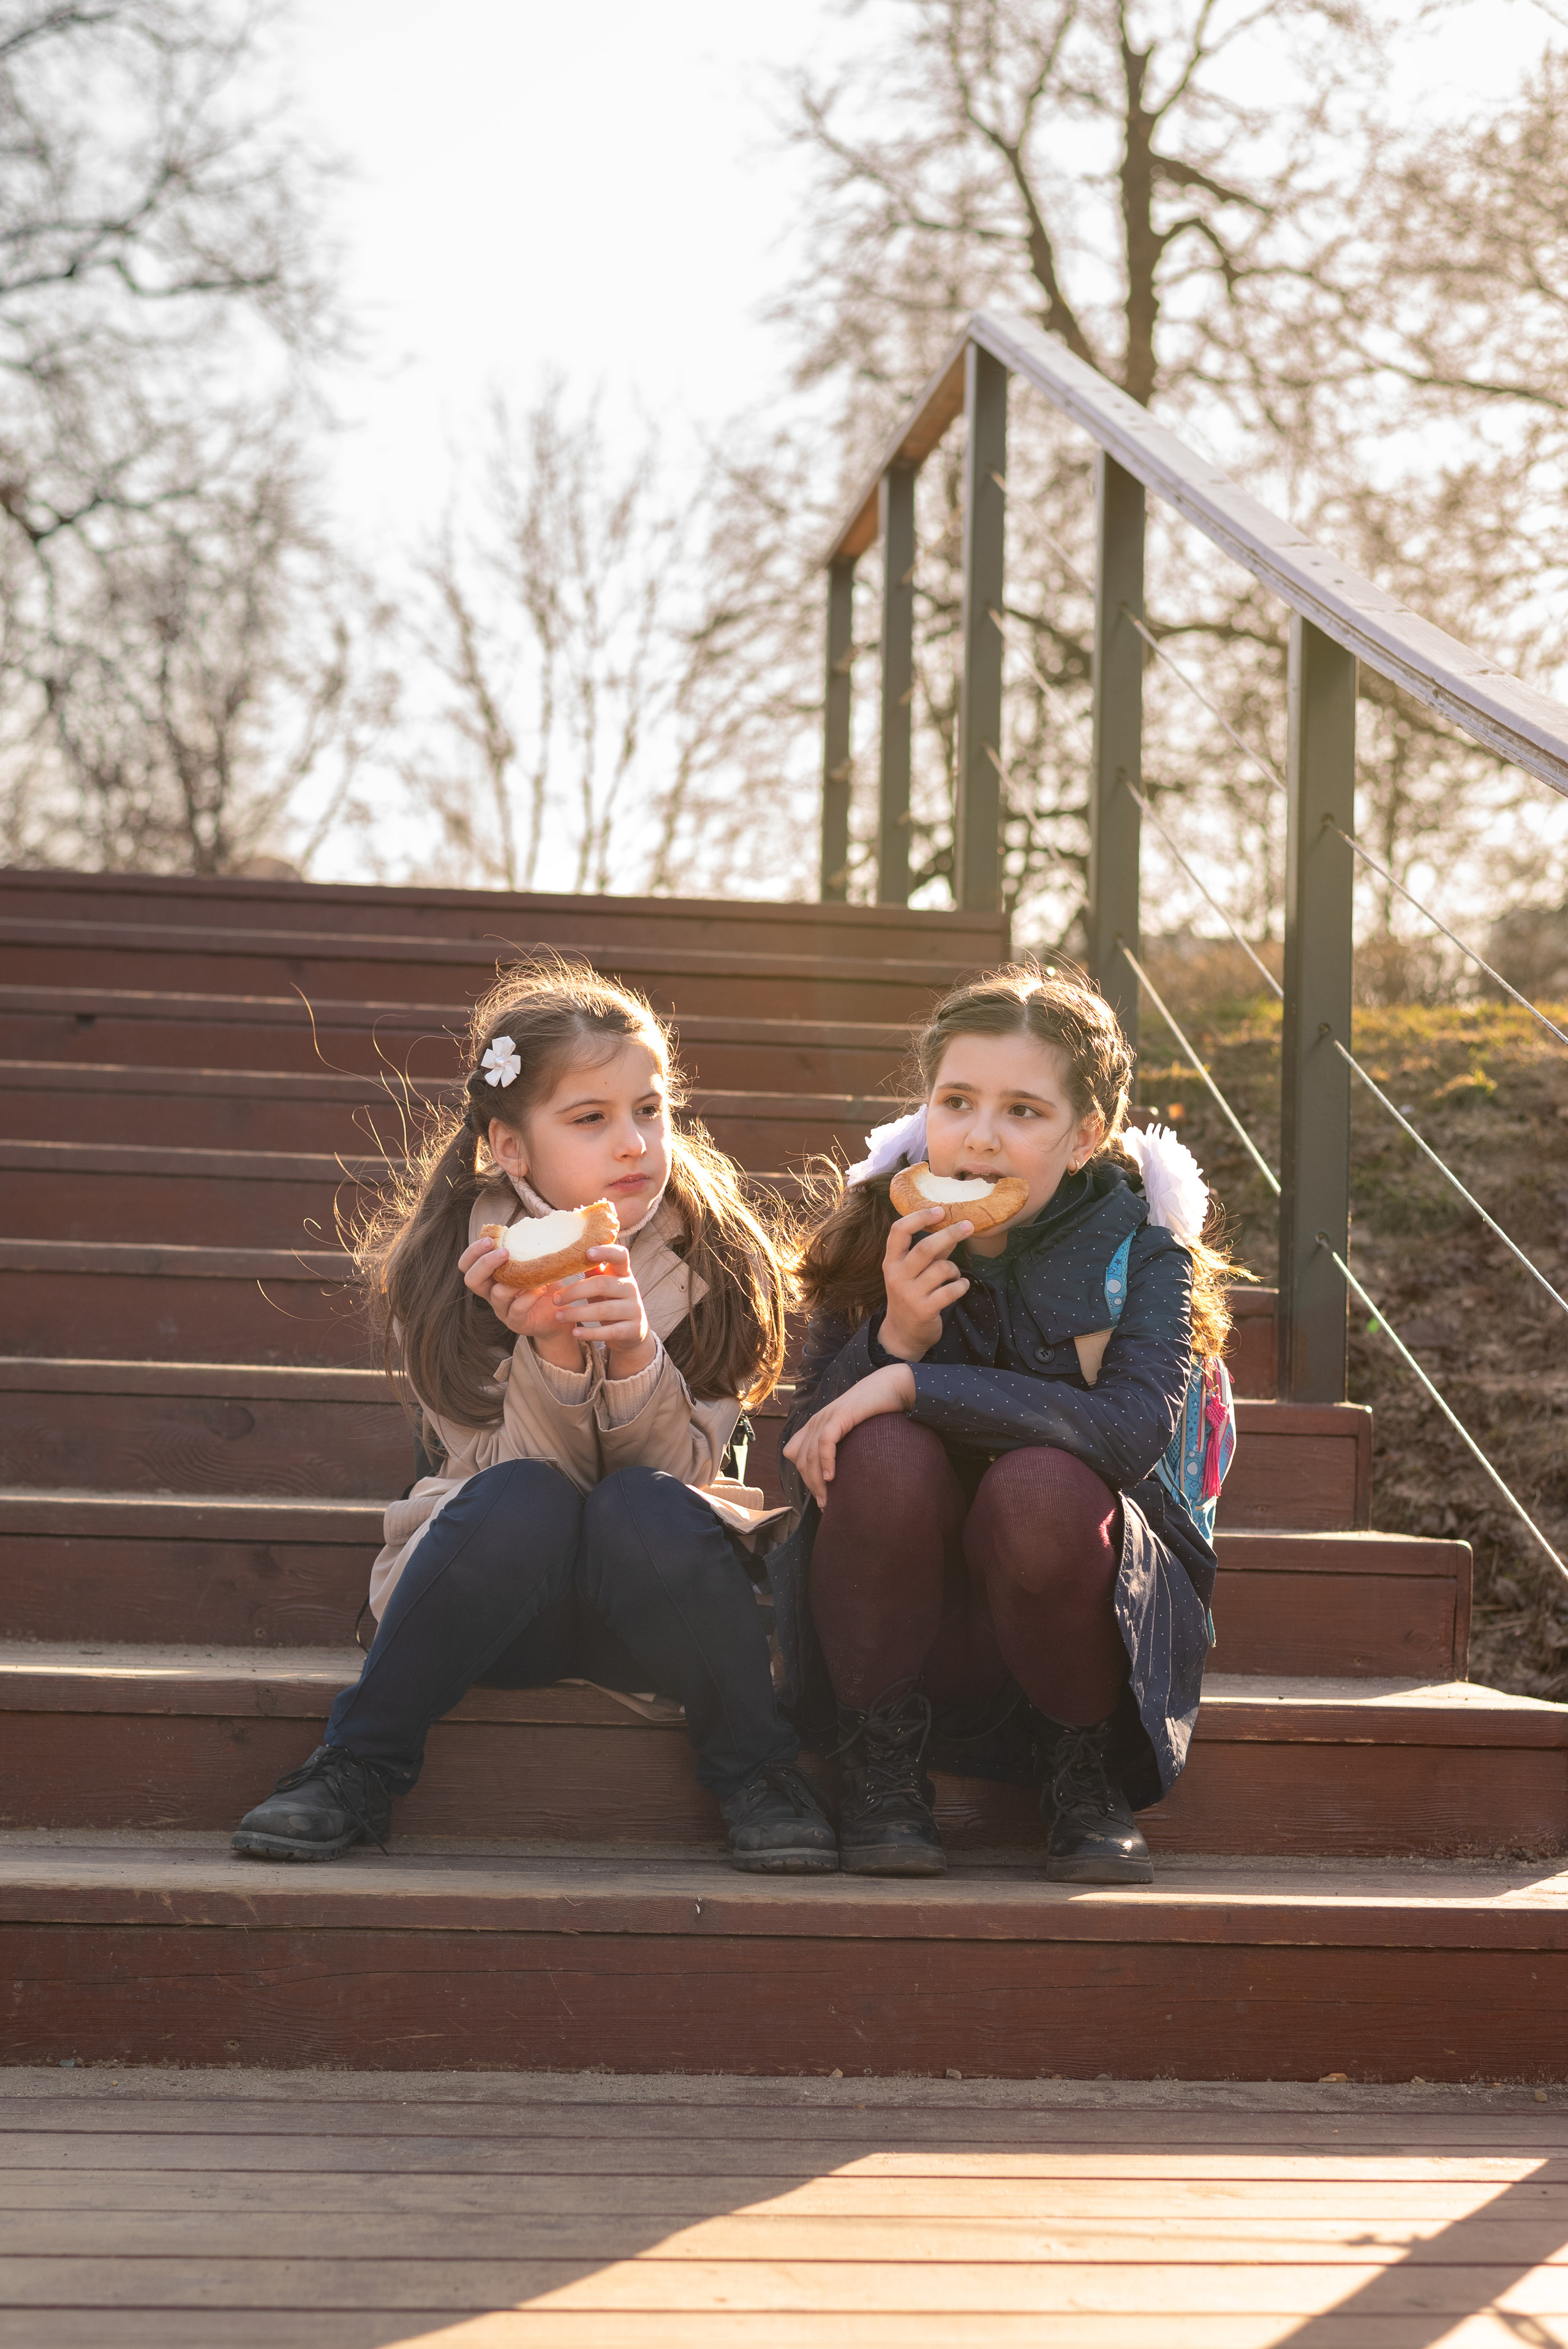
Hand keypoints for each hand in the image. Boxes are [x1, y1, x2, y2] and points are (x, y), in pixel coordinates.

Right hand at [460, 1235, 573, 1355]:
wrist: (559, 1313)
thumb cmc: (544, 1283)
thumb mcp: (533, 1263)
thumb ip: (525, 1247)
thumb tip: (532, 1221)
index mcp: (490, 1277)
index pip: (467, 1265)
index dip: (472, 1252)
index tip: (488, 1239)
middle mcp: (491, 1293)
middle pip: (471, 1280)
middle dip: (484, 1263)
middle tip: (504, 1252)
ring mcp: (502, 1310)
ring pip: (496, 1295)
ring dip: (512, 1280)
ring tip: (530, 1272)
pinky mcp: (517, 1322)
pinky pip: (517, 1310)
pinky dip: (528, 1297)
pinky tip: (540, 1288)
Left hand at [549, 1245, 655, 1375]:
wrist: (633, 1331)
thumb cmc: (612, 1301)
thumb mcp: (604, 1284)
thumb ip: (593, 1271)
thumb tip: (570, 1255)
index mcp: (623, 1273)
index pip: (620, 1255)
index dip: (606, 1251)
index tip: (588, 1252)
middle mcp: (631, 1288)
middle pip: (602, 1284)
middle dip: (575, 1291)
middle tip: (555, 1299)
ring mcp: (634, 1310)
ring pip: (603, 1310)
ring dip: (577, 1314)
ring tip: (558, 1316)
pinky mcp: (632, 1329)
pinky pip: (609, 1331)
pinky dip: (590, 1333)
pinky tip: (574, 1333)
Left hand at [782, 1362, 915, 1508]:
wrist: (892, 1386)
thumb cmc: (877, 1412)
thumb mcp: (852, 1432)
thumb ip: (842, 1447)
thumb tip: (840, 1476)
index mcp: (816, 1424)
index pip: (794, 1453)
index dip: (803, 1474)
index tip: (819, 1493)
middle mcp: (816, 1420)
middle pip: (801, 1459)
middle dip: (810, 1485)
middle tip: (825, 1504)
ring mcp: (826, 1417)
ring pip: (810, 1455)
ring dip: (816, 1481)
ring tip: (827, 1500)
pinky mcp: (840, 1415)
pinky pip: (825, 1442)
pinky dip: (826, 1461)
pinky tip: (832, 1478)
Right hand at [878, 1206, 971, 1360]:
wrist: (902, 1334)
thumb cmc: (910, 1295)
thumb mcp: (912, 1272)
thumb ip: (929, 1252)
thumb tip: (952, 1227)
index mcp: (891, 1262)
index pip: (899, 1231)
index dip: (919, 1218)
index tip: (939, 1210)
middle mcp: (897, 1276)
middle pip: (925, 1248)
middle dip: (950, 1234)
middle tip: (968, 1226)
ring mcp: (910, 1294)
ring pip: (941, 1269)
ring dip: (955, 1269)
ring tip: (956, 1276)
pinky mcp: (924, 1310)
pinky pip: (951, 1291)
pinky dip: (961, 1286)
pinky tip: (961, 1287)